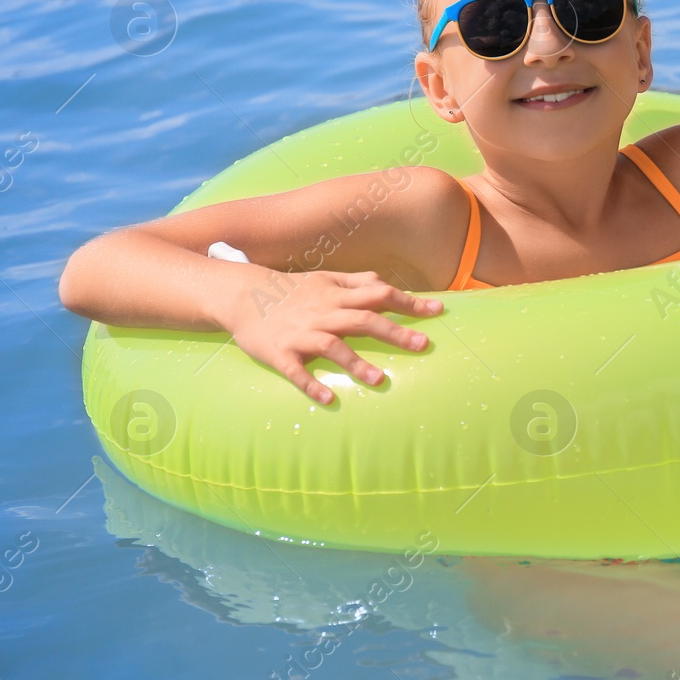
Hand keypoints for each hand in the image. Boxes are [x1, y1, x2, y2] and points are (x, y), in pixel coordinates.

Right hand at [220, 270, 442, 404]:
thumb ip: (357, 282)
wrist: (241, 295)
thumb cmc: (290, 290)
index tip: (438, 312)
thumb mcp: (325, 279)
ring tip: (380, 380)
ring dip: (356, 363)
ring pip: (333, 347)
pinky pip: (297, 371)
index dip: (409, 303)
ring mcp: (301, 334)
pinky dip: (311, 385)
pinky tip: (329, 399)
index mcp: (337, 296)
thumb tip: (386, 284)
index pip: (380, 296)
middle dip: (394, 332)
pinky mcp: (280, 353)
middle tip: (423, 345)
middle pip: (364, 320)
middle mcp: (323, 313)